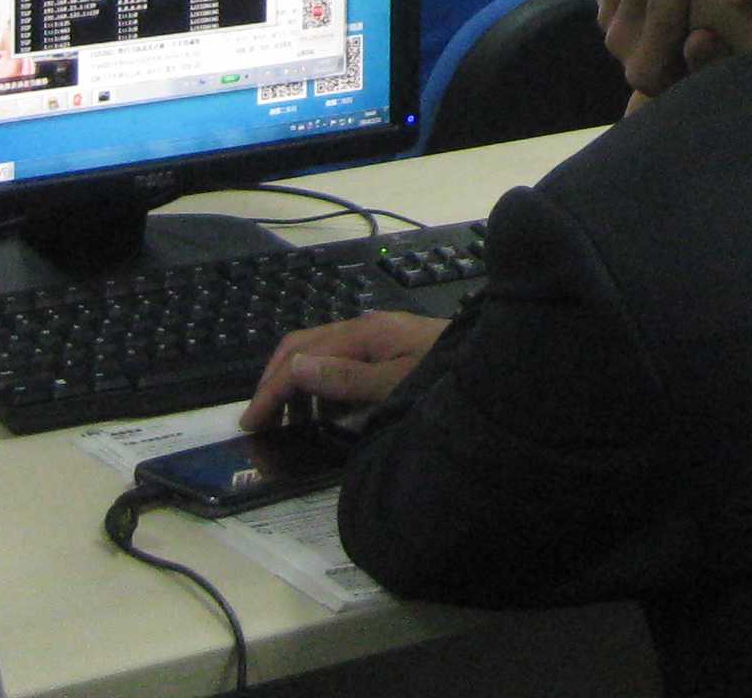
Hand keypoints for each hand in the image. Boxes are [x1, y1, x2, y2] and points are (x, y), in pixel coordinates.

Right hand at [240, 310, 445, 429]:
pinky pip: (339, 360)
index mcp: (365, 333)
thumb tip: (296, 369)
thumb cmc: (448, 374)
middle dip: (273, 379)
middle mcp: (367, 328)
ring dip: (293, 379)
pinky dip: (318, 381)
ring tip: (282, 419)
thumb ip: (347, 379)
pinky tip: (321, 409)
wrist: (500, 367)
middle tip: (257, 419)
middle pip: (302, 344)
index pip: (300, 356)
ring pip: (319, 351)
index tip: (251, 423)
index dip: (271, 389)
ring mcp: (378, 336)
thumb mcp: (397, 385)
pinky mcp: (389, 348)